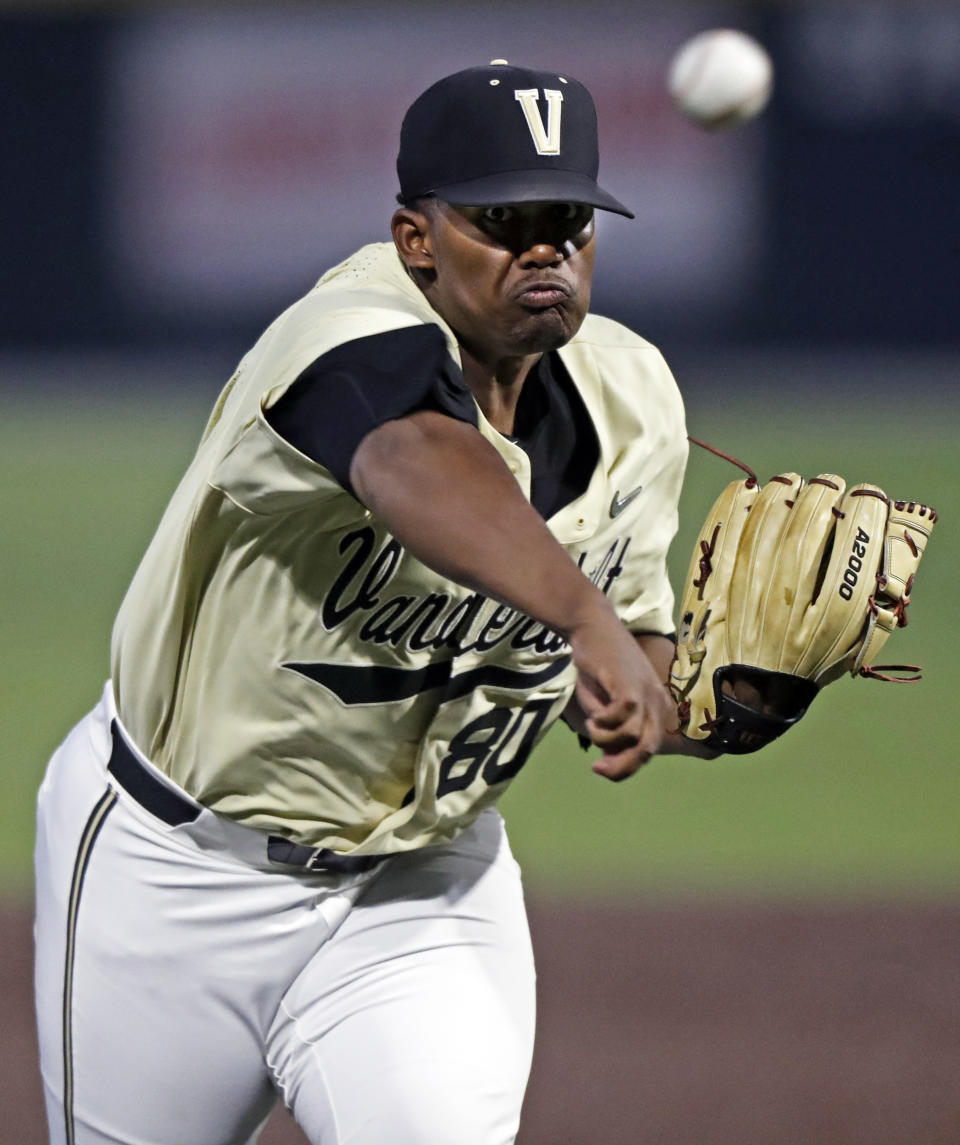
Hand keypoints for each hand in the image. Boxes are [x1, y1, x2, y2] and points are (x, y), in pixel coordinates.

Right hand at [568, 606, 674, 780]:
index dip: (627, 766)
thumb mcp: (604, 703)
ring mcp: (645, 692)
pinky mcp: (629, 684)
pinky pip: (622, 717)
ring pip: (632, 736)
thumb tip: (609, 760)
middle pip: (647, 749)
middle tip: (597, 769)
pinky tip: (593, 715)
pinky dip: (604, 722)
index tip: (601, 768)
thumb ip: (611, 728)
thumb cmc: (597, 664)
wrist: (591, 626)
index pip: (649, 748)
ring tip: (592, 723)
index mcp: (656, 706)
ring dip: (605, 738)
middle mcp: (657, 700)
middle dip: (622, 766)